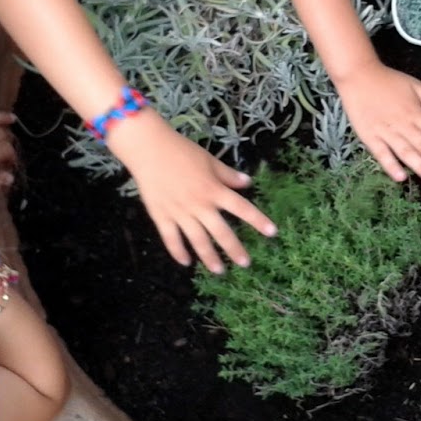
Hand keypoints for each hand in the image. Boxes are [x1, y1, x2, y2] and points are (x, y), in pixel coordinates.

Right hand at [109, 111, 277, 272]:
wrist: (148, 149)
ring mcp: (179, 213)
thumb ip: (228, 175)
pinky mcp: (161, 216)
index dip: (258, 220)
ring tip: (219, 271)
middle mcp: (199, 205)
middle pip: (221, 232)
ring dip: (209, 257)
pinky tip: (186, 263)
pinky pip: (171, 238)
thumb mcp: (209, 160)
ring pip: (197, 240)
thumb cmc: (181, 151)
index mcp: (213, 190)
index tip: (272, 233)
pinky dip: (178, 252)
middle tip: (245, 264)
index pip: (241, 208)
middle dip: (234, 249)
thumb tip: (248, 182)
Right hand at [335, 59, 420, 183]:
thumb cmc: (388, 81)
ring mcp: (385, 132)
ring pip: (405, 151)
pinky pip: (381, 154)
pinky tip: (401, 177)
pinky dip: (390, 166)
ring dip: (420, 165)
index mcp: (414, 111)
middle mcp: (402, 123)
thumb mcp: (414, 85)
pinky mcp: (369, 137)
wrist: (357, 76)